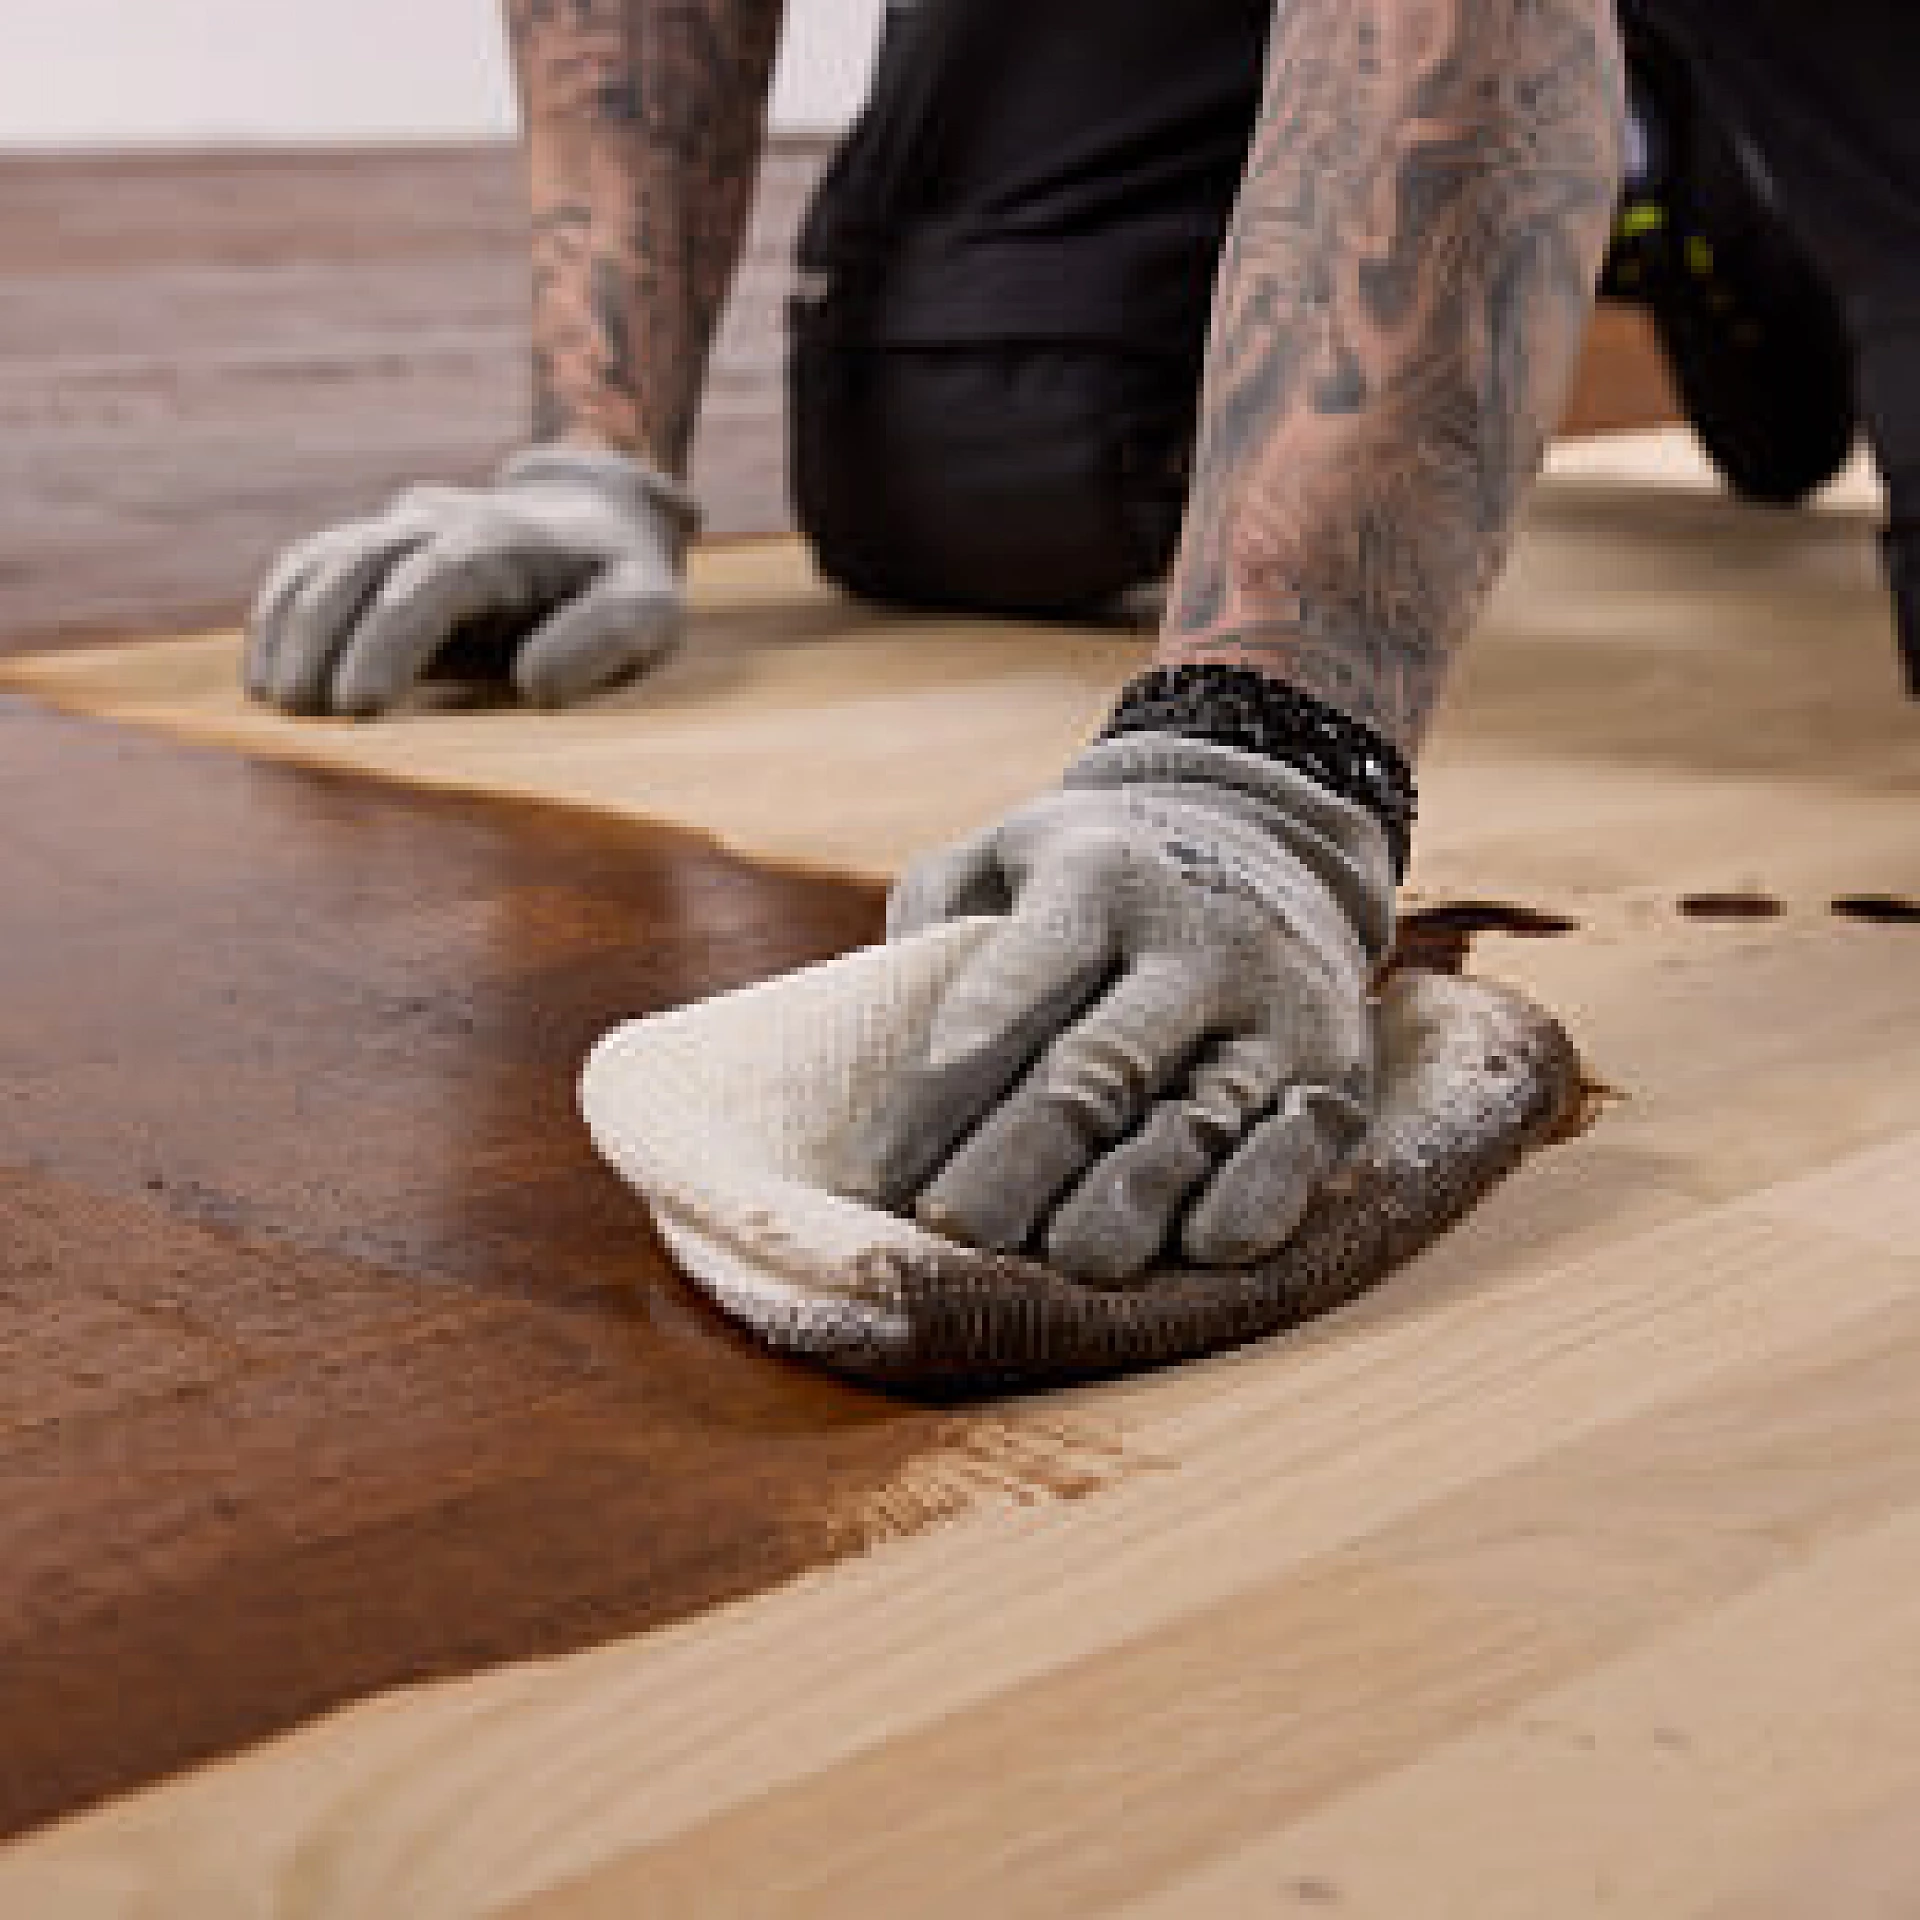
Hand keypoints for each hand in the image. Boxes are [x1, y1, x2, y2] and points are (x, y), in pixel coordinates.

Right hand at [244, 447, 698, 715]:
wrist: (595, 515)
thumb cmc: (624, 579)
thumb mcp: (652, 610)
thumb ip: (608, 638)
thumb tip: (533, 684)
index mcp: (510, 539)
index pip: (434, 578)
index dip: (390, 638)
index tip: (361, 705)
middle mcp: (444, 521)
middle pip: (363, 564)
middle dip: (324, 639)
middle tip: (303, 717)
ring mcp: (402, 527)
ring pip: (325, 560)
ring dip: (290, 629)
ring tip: (274, 704)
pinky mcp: (377, 545)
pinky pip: (311, 565)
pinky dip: (280, 613)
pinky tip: (265, 674)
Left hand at [841, 735, 1395, 1284]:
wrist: (1273, 836)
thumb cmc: (1097, 872)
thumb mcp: (1010, 851)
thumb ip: (938, 920)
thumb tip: (878, 1029)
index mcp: (1097, 880)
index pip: (1009, 990)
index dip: (940, 1091)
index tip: (873, 1178)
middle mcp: (1196, 938)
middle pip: (1100, 1064)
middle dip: (1023, 1155)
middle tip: (955, 1232)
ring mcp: (1275, 1003)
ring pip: (1200, 1112)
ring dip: (1134, 1195)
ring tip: (1069, 1264)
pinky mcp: (1335, 1065)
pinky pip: (1297, 1141)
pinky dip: (1255, 1196)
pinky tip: (1203, 1248)